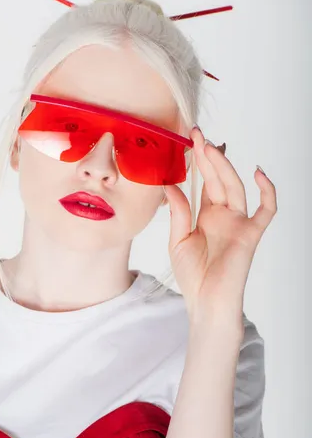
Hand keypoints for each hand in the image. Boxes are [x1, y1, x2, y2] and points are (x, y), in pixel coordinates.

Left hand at [163, 127, 276, 324]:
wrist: (205, 303)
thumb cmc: (192, 276)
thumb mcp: (178, 240)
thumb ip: (178, 212)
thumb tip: (170, 184)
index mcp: (207, 216)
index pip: (205, 182)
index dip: (199, 162)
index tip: (189, 140)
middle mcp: (224, 215)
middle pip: (218, 179)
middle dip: (209, 156)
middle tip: (197, 134)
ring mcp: (239, 223)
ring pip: (235, 188)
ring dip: (224, 167)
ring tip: (209, 147)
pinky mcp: (251, 234)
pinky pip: (266, 211)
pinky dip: (268, 192)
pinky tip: (258, 173)